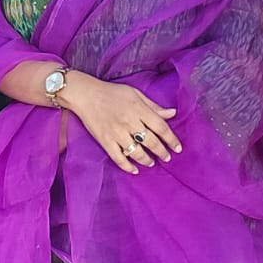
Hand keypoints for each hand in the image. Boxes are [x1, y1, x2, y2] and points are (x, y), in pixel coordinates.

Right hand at [59, 72, 182, 173]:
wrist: (85, 95)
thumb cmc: (112, 92)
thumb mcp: (135, 94)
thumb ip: (153, 106)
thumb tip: (172, 113)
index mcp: (139, 109)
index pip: (161, 127)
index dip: (171, 139)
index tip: (177, 148)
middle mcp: (129, 122)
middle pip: (151, 142)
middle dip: (162, 152)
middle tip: (167, 158)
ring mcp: (117, 133)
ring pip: (136, 152)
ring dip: (146, 160)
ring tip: (151, 163)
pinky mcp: (105, 141)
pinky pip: (118, 158)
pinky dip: (127, 166)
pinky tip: (134, 170)